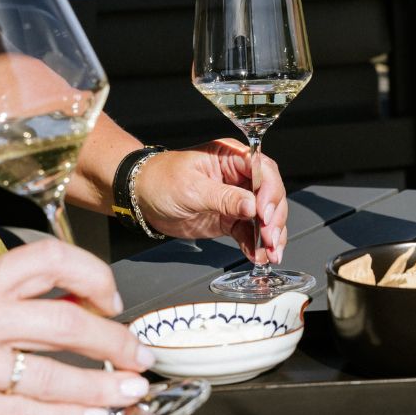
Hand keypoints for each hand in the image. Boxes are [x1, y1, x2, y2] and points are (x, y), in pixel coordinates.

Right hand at [0, 239, 155, 414]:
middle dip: (114, 341)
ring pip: (52, 374)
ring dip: (100, 385)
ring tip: (129, 391)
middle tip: (139, 354)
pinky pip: (27, 413)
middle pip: (64, 324)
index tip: (112, 299)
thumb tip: (85, 306)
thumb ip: (19, 297)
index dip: (91, 276)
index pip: (48, 260)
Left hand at [134, 139, 289, 263]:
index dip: (269, 192)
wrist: (141, 198)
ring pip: (265, 216)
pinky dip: (255, 246)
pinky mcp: (230, 219)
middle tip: (270, 239)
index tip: (264, 214)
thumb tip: (252, 206)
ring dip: (270, 236)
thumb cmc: (160, 180)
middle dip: (274, 218)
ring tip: (270, 254)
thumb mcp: (191, 188)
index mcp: (231, 157)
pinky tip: (257, 257)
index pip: (263, 170)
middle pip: (270, 195)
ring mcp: (236, 199)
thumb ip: (223, 198)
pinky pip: (249, 232)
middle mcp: (239, 176)